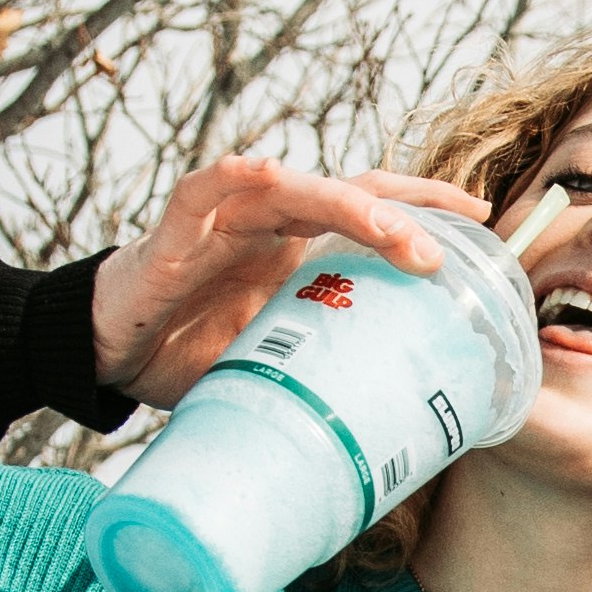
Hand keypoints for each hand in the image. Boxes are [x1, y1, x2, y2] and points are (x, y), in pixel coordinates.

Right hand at [85, 155, 486, 410]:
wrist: (111, 353)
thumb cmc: (191, 352)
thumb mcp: (273, 364)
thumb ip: (321, 369)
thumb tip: (393, 422)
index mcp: (298, 250)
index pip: (371, 210)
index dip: (422, 207)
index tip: (480, 218)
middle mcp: (269, 225)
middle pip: (345, 196)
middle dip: (399, 215)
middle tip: (442, 249)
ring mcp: (223, 224)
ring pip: (291, 190)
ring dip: (341, 204)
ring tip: (384, 225)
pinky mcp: (173, 235)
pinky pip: (202, 193)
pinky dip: (231, 177)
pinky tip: (263, 170)